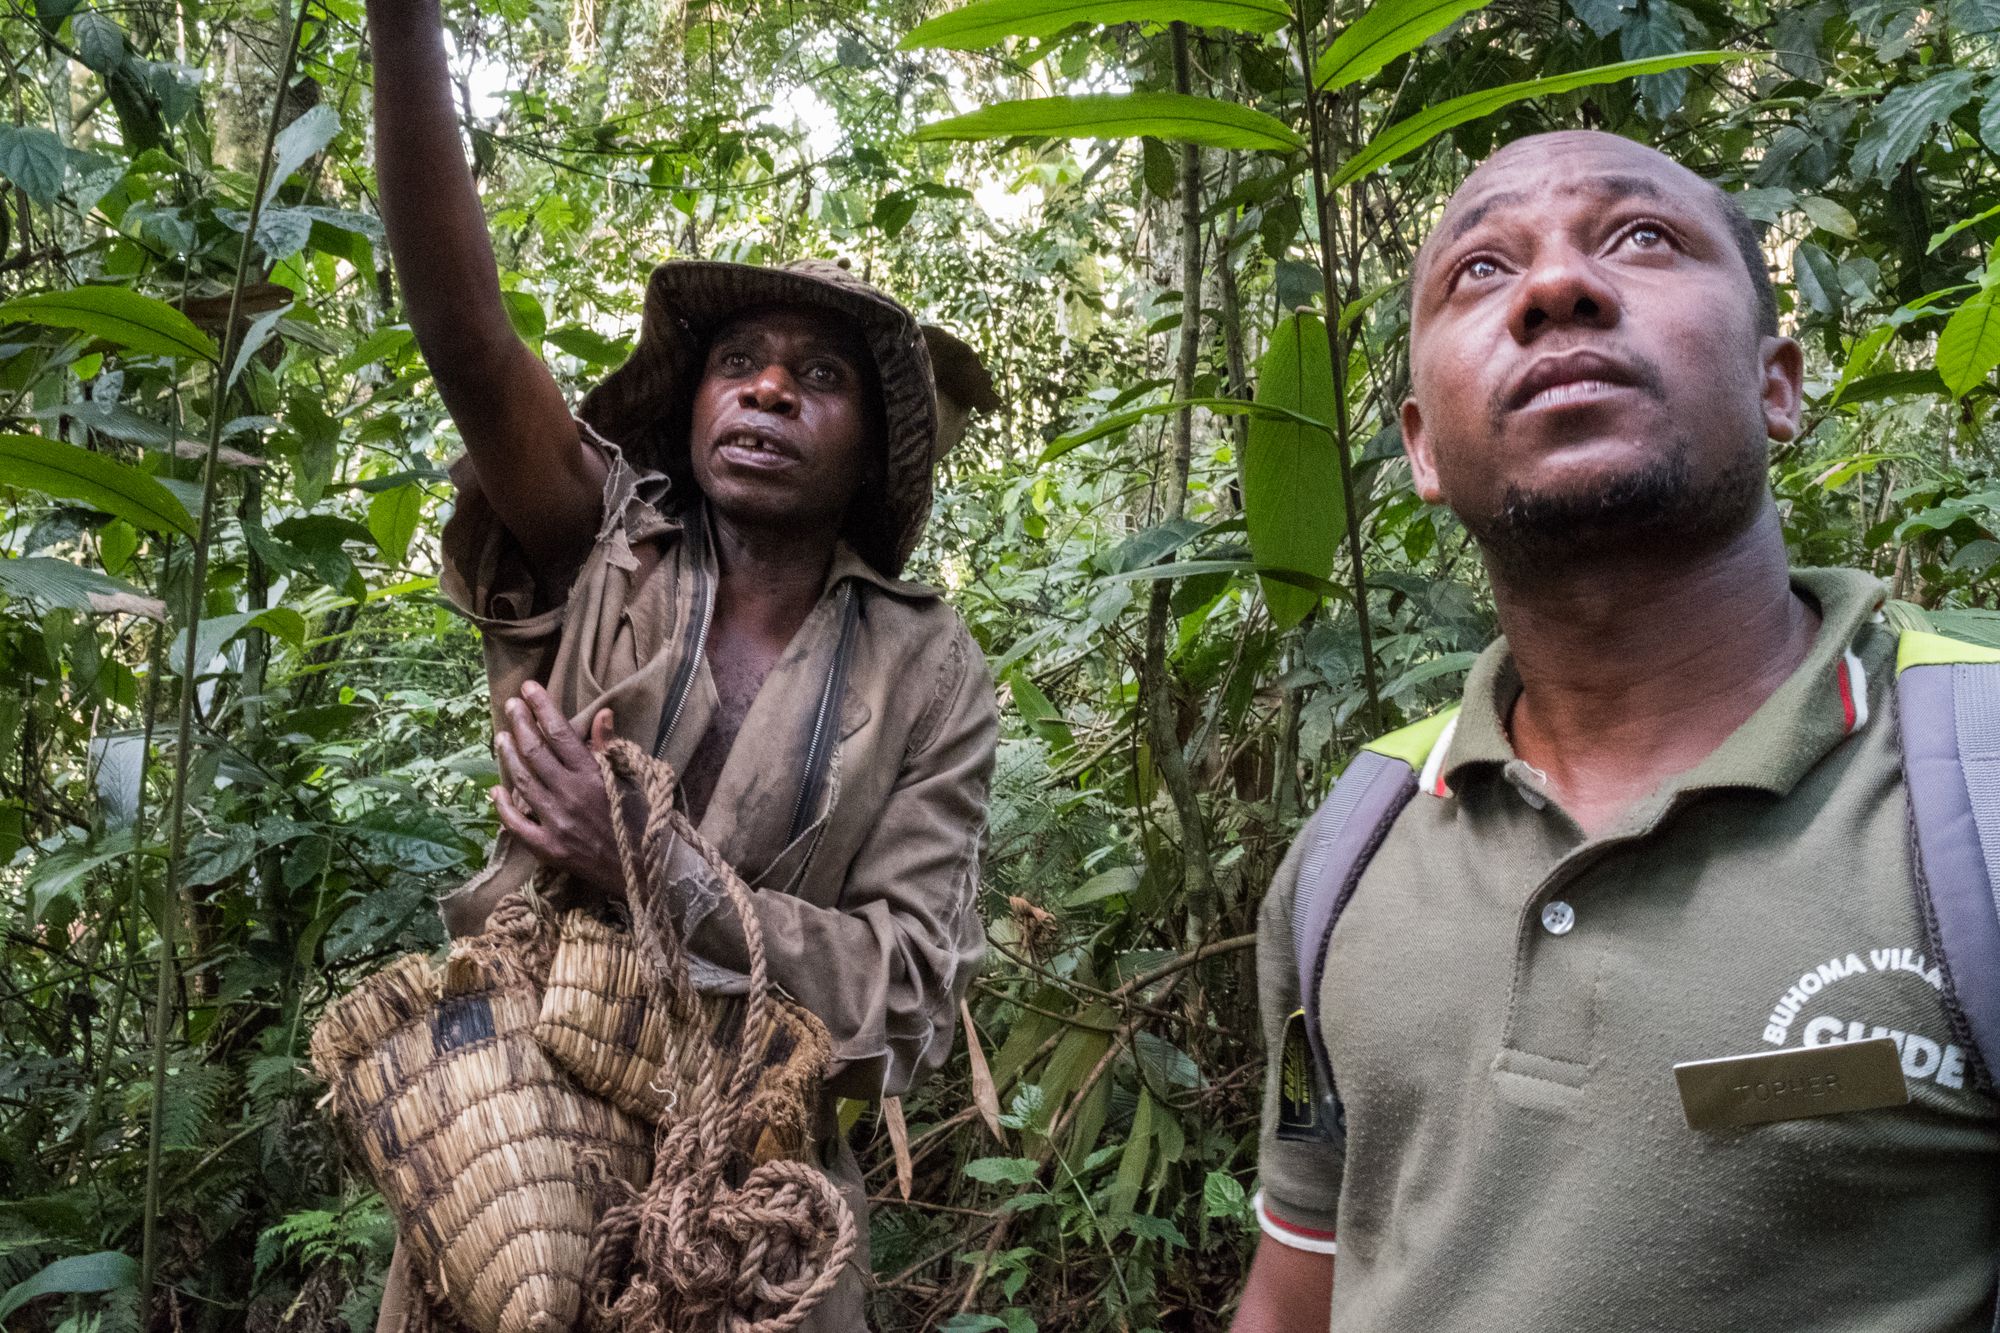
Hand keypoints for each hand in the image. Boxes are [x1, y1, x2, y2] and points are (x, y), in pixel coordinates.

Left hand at [491, 680, 623, 892]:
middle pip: (535, 753)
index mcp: (593, 776)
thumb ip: (608, 748)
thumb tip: (603, 713)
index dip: (542, 708)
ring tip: (501, 737)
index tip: (528, 688)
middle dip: (520, 725)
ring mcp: (556, 822)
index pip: (561, 734)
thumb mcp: (629, 780)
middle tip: (511, 706)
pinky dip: (503, 806)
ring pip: (522, 782)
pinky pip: (517, 824)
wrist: (642, 871)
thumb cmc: (641, 821)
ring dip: (508, 757)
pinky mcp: (548, 848)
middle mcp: (571, 795)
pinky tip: (495, 790)